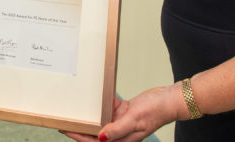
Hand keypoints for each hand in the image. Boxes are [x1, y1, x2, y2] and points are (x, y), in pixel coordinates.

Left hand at [63, 86, 180, 141]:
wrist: (168, 100)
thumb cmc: (155, 112)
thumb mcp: (134, 120)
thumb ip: (117, 129)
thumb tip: (100, 137)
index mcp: (121, 139)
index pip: (94, 141)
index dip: (79, 136)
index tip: (66, 130)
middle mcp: (119, 132)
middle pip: (95, 132)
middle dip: (81, 127)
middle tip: (66, 120)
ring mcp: (121, 121)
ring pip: (101, 120)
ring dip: (91, 116)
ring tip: (77, 109)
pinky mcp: (124, 111)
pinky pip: (109, 108)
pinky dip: (104, 103)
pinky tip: (98, 97)